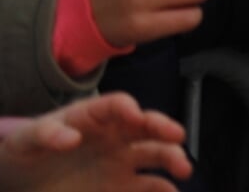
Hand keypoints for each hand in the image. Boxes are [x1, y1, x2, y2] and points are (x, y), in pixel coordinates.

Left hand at [0, 93, 191, 191]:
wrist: (25, 181)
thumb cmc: (29, 150)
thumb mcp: (28, 139)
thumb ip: (46, 133)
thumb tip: (70, 137)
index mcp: (93, 116)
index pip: (116, 105)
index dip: (127, 108)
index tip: (134, 115)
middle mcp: (115, 135)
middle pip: (146, 126)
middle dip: (164, 128)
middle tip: (177, 136)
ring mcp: (120, 161)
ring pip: (154, 154)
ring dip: (172, 158)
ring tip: (183, 170)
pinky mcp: (120, 186)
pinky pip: (147, 185)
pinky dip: (163, 189)